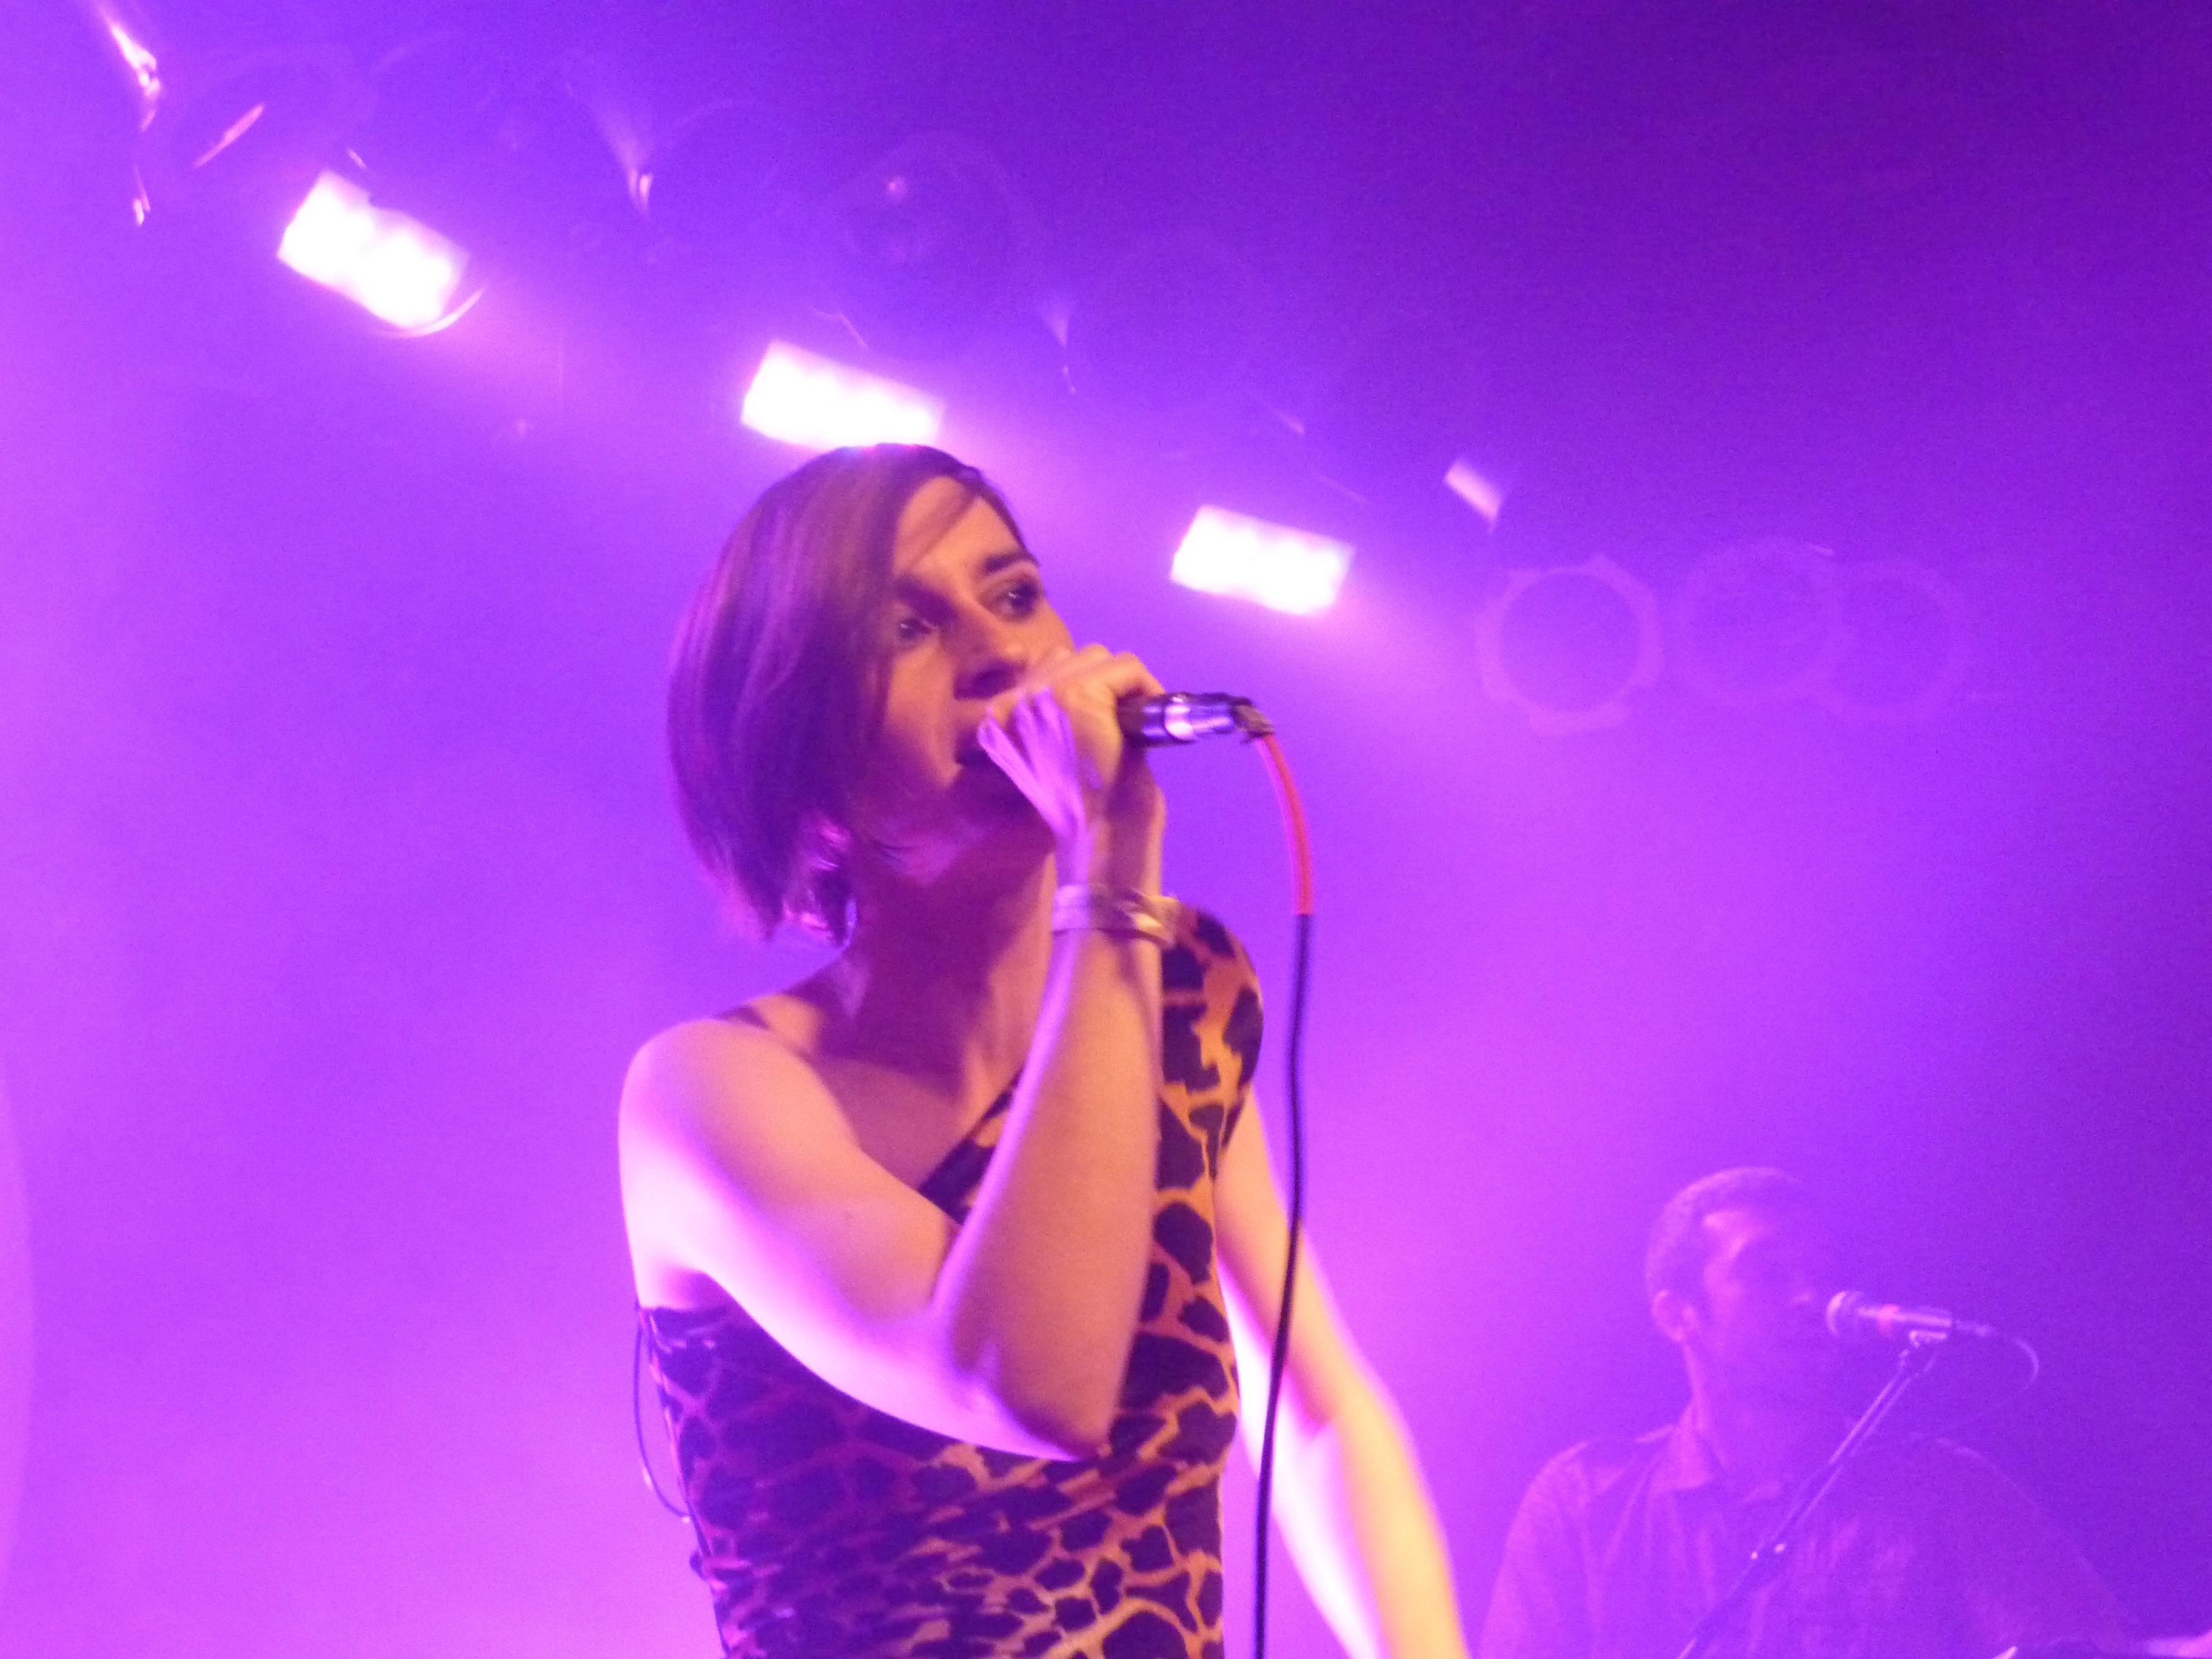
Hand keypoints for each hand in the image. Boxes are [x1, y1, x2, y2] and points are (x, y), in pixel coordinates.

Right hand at [974, 644, 1164, 886]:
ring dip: (1120, 684)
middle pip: (1069, 657)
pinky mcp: (1076, 696)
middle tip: (1125, 720)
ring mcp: (1042, 695)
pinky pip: (1125, 668)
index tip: (1107, 716)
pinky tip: (1146, 720)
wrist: (1098, 837)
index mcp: (1000, 718)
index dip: (1082, 686)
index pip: (1044, 668)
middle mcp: (1012, 702)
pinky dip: (1146, 686)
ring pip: (1097, 657)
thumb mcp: (1055, 752)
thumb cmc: (1084, 808)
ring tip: (1132, 720)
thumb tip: (1084, 680)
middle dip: (1103, 683)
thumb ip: (1055, 714)